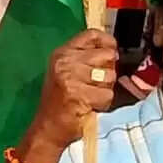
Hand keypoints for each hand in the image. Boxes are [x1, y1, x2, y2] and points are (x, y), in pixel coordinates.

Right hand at [27, 27, 122, 162]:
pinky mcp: (78, 95)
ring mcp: (69, 77)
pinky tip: (89, 106)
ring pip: (109, 76)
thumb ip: (87, 58)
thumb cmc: (62, 101)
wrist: (48, 128)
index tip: (110, 56)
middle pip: (107, 55)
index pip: (93, 34)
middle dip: (107, 72)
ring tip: (89, 97)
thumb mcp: (69, 72)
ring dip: (105, 90)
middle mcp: (64, 62)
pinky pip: (107, 95)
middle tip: (92, 85)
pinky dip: (102, 104)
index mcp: (62, 53)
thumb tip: (114, 52)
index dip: (108, 43)